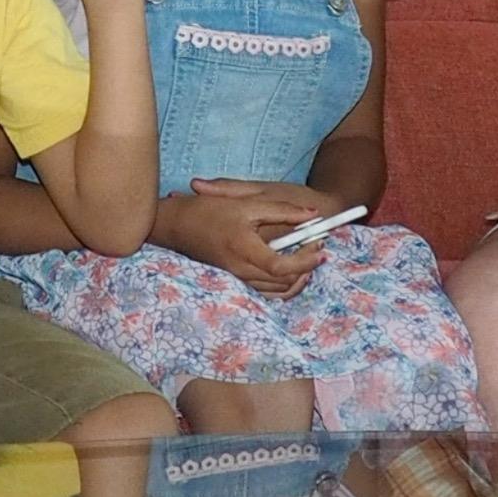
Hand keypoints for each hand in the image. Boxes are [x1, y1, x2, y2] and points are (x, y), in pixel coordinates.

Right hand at [158, 180, 339, 296]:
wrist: (178, 224)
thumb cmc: (210, 210)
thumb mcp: (248, 202)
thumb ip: (282, 210)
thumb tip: (312, 215)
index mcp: (243, 248)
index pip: (281, 266)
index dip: (305, 260)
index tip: (319, 247)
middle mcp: (240, 269)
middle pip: (283, 281)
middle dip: (306, 266)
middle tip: (317, 246)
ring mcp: (237, 278)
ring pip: (277, 291)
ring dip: (298, 277)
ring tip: (309, 257)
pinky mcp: (236, 282)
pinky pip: (266, 294)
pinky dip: (284, 287)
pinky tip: (292, 271)